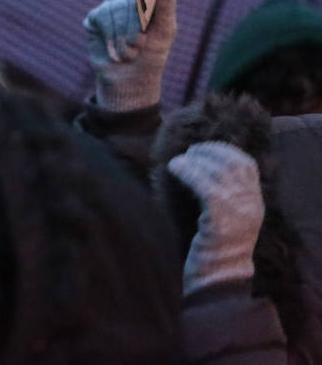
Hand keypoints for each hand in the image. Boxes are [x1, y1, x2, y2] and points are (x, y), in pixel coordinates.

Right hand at [81, 0, 177, 110]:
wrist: (130, 81)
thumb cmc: (153, 55)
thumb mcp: (166, 28)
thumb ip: (167, 0)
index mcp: (147, 0)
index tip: (148, 2)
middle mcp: (126, 1)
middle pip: (128, 0)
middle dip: (135, 26)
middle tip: (139, 44)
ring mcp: (109, 9)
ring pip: (112, 9)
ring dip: (121, 35)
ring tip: (127, 51)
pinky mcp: (94, 20)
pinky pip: (99, 16)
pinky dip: (108, 35)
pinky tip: (112, 48)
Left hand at [168, 141, 263, 295]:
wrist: (217, 282)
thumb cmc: (211, 249)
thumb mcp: (222, 218)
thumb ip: (219, 195)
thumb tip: (196, 164)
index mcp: (255, 204)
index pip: (247, 165)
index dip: (224, 150)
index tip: (203, 148)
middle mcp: (252, 206)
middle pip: (233, 164)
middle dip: (209, 152)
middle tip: (188, 153)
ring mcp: (239, 213)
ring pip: (219, 172)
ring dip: (195, 160)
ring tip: (178, 162)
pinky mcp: (221, 221)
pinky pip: (205, 187)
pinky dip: (188, 172)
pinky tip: (174, 168)